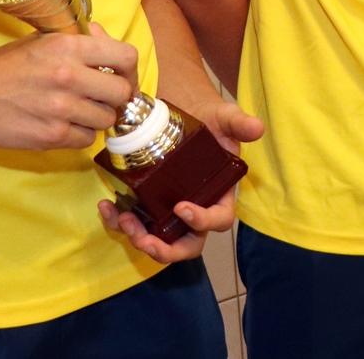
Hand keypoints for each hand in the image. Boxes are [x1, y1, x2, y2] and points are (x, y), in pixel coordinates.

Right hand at [0, 25, 139, 148]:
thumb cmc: (7, 63)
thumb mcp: (44, 38)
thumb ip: (80, 40)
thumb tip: (108, 42)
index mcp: (69, 47)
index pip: (126, 56)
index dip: (129, 69)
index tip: (122, 75)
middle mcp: (68, 76)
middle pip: (122, 92)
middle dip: (117, 96)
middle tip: (104, 97)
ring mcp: (60, 109)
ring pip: (107, 119)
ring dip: (98, 116)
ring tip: (80, 110)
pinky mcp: (50, 136)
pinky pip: (86, 140)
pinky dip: (81, 134)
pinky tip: (65, 124)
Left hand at [98, 98, 263, 263]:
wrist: (186, 114)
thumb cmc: (210, 121)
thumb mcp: (225, 118)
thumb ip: (239, 123)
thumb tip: (257, 128)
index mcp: (219, 196)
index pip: (218, 220)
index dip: (203, 221)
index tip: (182, 208)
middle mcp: (196, 211)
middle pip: (188, 245)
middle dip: (167, 250)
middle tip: (146, 241)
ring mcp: (171, 213)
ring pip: (159, 240)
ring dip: (139, 238)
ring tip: (123, 219)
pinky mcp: (149, 206)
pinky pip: (135, 223)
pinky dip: (118, 221)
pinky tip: (106, 206)